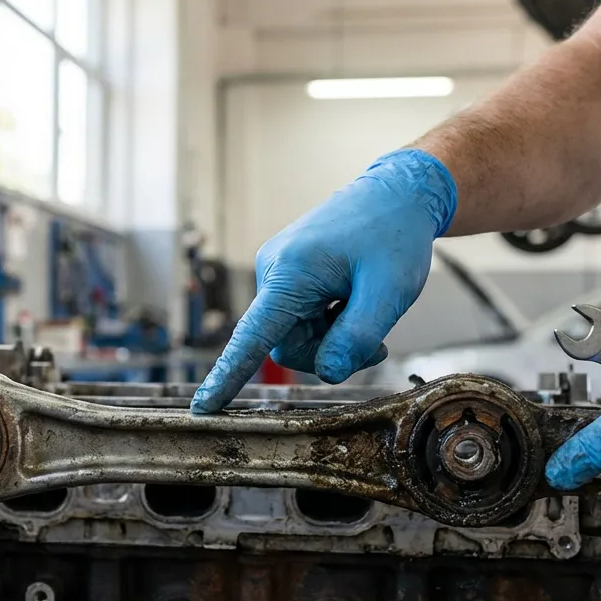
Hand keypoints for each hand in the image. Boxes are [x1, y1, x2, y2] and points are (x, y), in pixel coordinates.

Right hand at [190, 149, 456, 413]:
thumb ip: (356, 337)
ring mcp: (277, 271)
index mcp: (290, 272)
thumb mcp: (389, 292)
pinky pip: (299, 318)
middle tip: (375, 344)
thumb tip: (327, 374)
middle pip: (286, 345)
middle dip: (328, 353)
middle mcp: (272, 270)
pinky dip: (329, 323)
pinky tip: (354, 303)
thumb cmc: (395, 236)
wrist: (397, 193)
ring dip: (332, 338)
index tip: (203, 408)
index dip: (228, 376)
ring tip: (369, 313)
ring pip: (295, 335)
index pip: (252, 336)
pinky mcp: (287, 274)